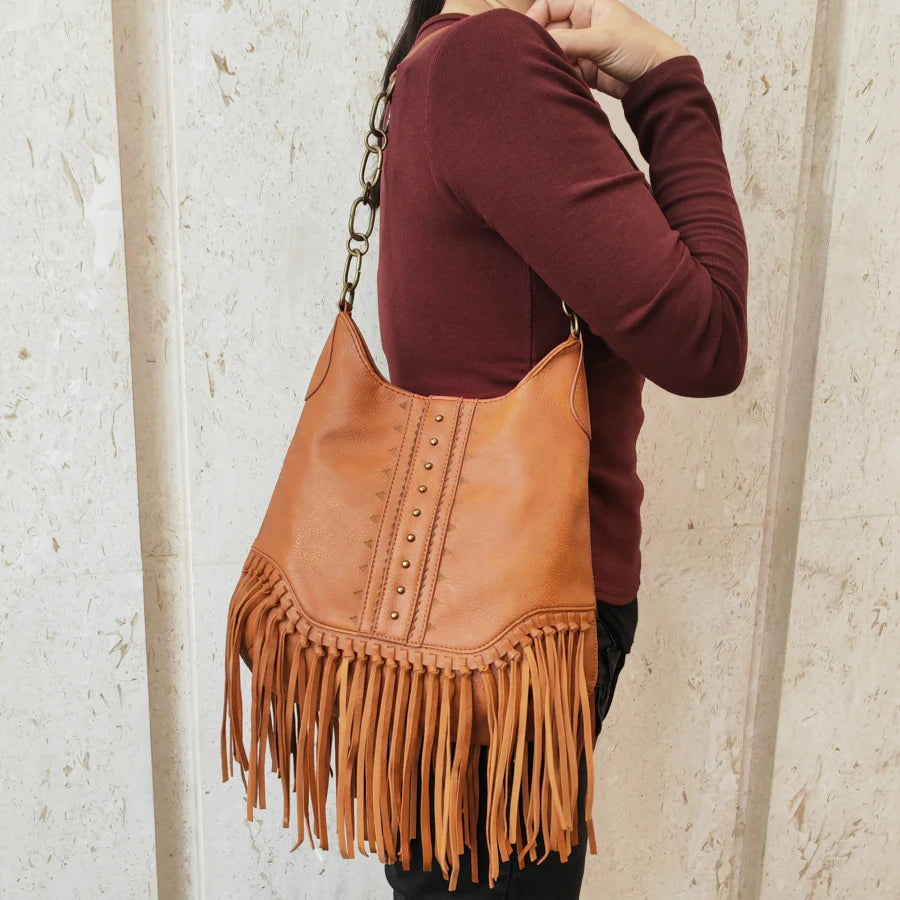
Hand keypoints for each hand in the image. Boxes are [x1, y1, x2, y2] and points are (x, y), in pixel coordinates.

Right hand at [526, 0, 688, 98]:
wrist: (657, 80)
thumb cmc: (641, 49)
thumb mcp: (601, 40)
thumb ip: (567, 41)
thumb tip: (536, 44)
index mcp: (588, 4)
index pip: (549, 4)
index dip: (535, 17)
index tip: (526, 36)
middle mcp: (584, 23)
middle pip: (549, 29)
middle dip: (543, 44)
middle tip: (535, 58)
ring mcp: (584, 47)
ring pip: (555, 52)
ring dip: (551, 62)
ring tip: (551, 72)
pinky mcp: (586, 69)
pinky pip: (564, 70)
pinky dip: (561, 76)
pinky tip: (563, 81)